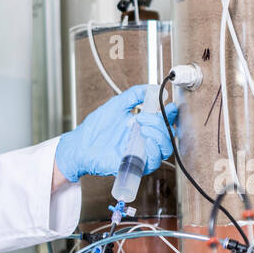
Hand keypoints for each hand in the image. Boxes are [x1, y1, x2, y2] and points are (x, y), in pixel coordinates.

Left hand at [55, 84, 178, 181]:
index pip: (166, 120)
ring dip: (159, 134)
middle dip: (161, 122)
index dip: (171, 113)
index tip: (169, 105)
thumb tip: (154, 88)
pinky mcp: (138, 164)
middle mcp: (146, 140)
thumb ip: (136, 94)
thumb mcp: (118, 104)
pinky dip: (153, 149)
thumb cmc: (96, 128)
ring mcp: (143, 153)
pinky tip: (143, 139)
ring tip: (142, 126)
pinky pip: (155, 160)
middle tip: (143, 116)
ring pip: (166, 147)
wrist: (82, 145)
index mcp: (144, 126)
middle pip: (169, 133)